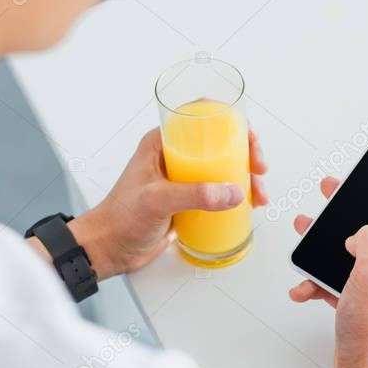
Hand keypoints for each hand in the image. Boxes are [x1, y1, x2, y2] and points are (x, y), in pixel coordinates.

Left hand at [69, 127, 267, 279]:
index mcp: (162, 143)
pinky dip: (236, 196)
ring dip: (245, 178)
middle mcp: (174, 157)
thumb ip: (194, 195)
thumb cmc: (119, 218)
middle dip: (246, 153)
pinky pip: (218, 192)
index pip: (200, 117)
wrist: (109, 249)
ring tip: (258, 196)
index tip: (248, 138)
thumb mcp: (157, 200)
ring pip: (223, 168)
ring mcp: (183, 179)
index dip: (229, 122)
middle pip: (220, 143)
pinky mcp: (188, 200)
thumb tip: (231, 192)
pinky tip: (246, 205)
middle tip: (258, 169)